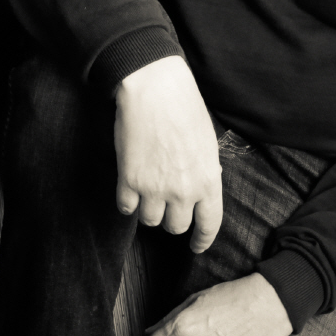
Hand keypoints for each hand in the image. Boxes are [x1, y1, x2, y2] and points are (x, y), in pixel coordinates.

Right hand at [113, 56, 222, 249]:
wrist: (155, 90)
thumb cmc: (185, 109)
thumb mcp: (207, 144)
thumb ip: (205, 172)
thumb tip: (203, 187)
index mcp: (208, 181)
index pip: (209, 224)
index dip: (202, 240)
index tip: (196, 246)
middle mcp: (183, 191)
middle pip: (176, 227)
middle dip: (172, 219)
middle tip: (166, 203)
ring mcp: (155, 188)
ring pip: (150, 221)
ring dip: (148, 210)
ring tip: (147, 192)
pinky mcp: (129, 181)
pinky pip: (126, 208)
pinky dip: (127, 202)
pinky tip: (129, 189)